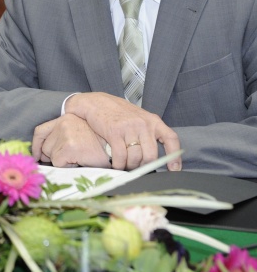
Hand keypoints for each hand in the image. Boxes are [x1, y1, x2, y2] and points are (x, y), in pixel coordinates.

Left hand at [32, 114, 110, 167]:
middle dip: (55, 156)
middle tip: (73, 157)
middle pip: (45, 146)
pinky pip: (59, 164)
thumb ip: (62, 136)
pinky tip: (81, 162)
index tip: (37, 155)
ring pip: (51, 156)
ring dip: (63, 161)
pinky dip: (68, 167)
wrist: (117, 149)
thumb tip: (42, 153)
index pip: (40, 131)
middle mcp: (64, 122)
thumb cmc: (100, 144)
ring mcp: (66, 134)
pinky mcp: (69, 147)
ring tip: (80, 157)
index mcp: (66, 118)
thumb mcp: (79, 133)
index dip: (36, 145)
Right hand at [64, 92, 181, 170]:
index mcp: (152, 120)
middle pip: (151, 155)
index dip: (174, 156)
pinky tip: (116, 164)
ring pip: (135, 158)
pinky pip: (120, 156)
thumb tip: (153, 155)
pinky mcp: (114, 133)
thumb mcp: (138, 118)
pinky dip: (118, 164)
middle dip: (144, 166)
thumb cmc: (117, 112)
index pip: (171, 138)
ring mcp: (129, 128)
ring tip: (125, 165)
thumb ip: (147, 132)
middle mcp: (143, 124)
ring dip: (130, 166)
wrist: (96, 102)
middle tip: (137, 168)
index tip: (174, 169)